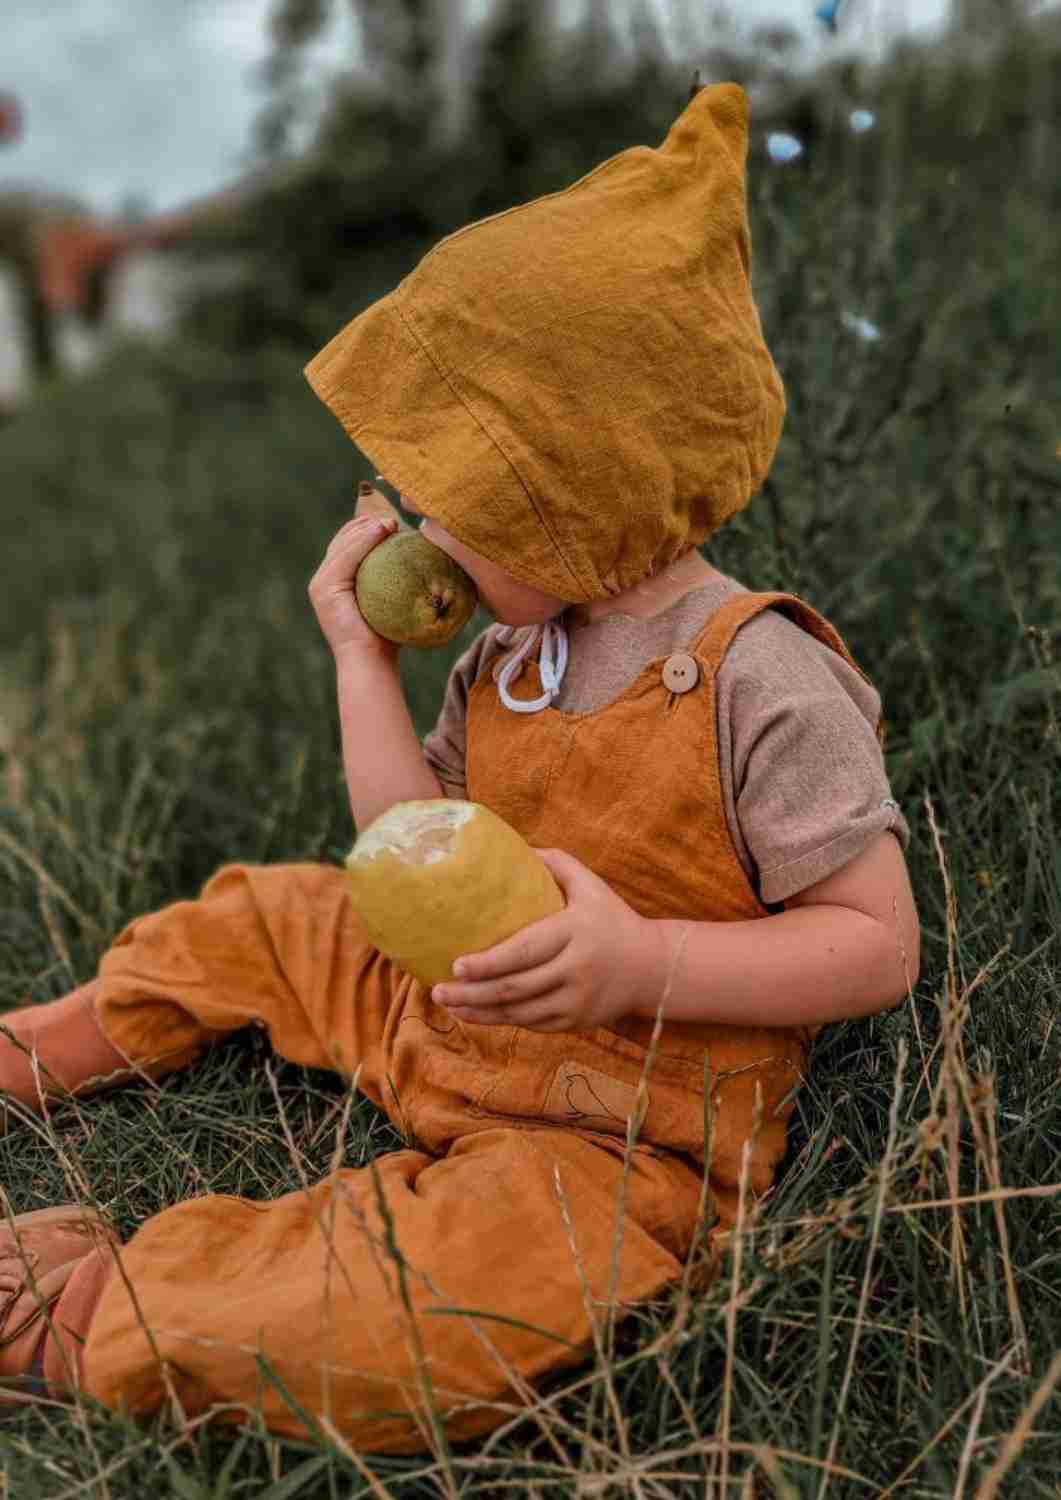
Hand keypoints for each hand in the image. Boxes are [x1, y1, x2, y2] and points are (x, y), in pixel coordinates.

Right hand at [308, 507, 400, 662]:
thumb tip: (417, 555)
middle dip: (368, 523)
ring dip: (368, 527)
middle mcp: (323, 579)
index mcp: (335, 579)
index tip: (393, 522)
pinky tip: (382, 531)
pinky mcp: (325, 588)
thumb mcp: (389, 599)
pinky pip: (346, 556)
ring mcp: (321, 583)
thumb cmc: (387, 635)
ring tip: (392, 523)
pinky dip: (364, 540)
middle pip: (343, 538)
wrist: (372, 662)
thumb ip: (392, 578)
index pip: (348, 542)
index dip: (368, 526)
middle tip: (394, 520)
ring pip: (345, 543)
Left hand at [432, 848, 663, 1033]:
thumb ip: (555, 863)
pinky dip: (502, 1021)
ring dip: (479, 1013)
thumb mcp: (590, 884)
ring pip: (519, 1013)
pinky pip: (532, 1024)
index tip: (456, 964)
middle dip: (471, 993)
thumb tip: (512, 846)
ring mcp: (577, 1001)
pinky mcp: (577, 1022)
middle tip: (437, 990)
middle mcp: (576, 970)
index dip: (488, 963)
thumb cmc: (611, 918)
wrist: (653, 967)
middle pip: (515, 988)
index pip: (524, 951)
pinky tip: (476, 1014)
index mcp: (575, 932)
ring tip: (448, 1004)